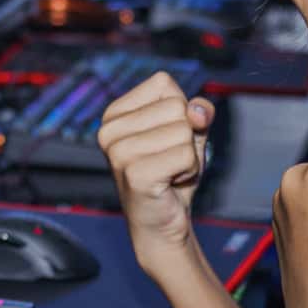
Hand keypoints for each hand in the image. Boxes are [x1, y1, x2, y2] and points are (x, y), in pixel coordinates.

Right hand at [96, 71, 215, 276]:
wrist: (163, 222)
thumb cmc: (173, 173)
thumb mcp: (190, 132)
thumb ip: (198, 111)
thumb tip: (197, 111)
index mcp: (114, 113)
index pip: (163, 84)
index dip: (179, 111)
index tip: (166, 139)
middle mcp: (108, 129)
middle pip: (176, 107)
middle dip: (186, 136)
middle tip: (169, 161)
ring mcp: (119, 152)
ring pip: (184, 131)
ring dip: (188, 156)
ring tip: (169, 172)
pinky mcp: (134, 174)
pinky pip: (186, 155)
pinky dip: (189, 171)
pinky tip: (170, 183)